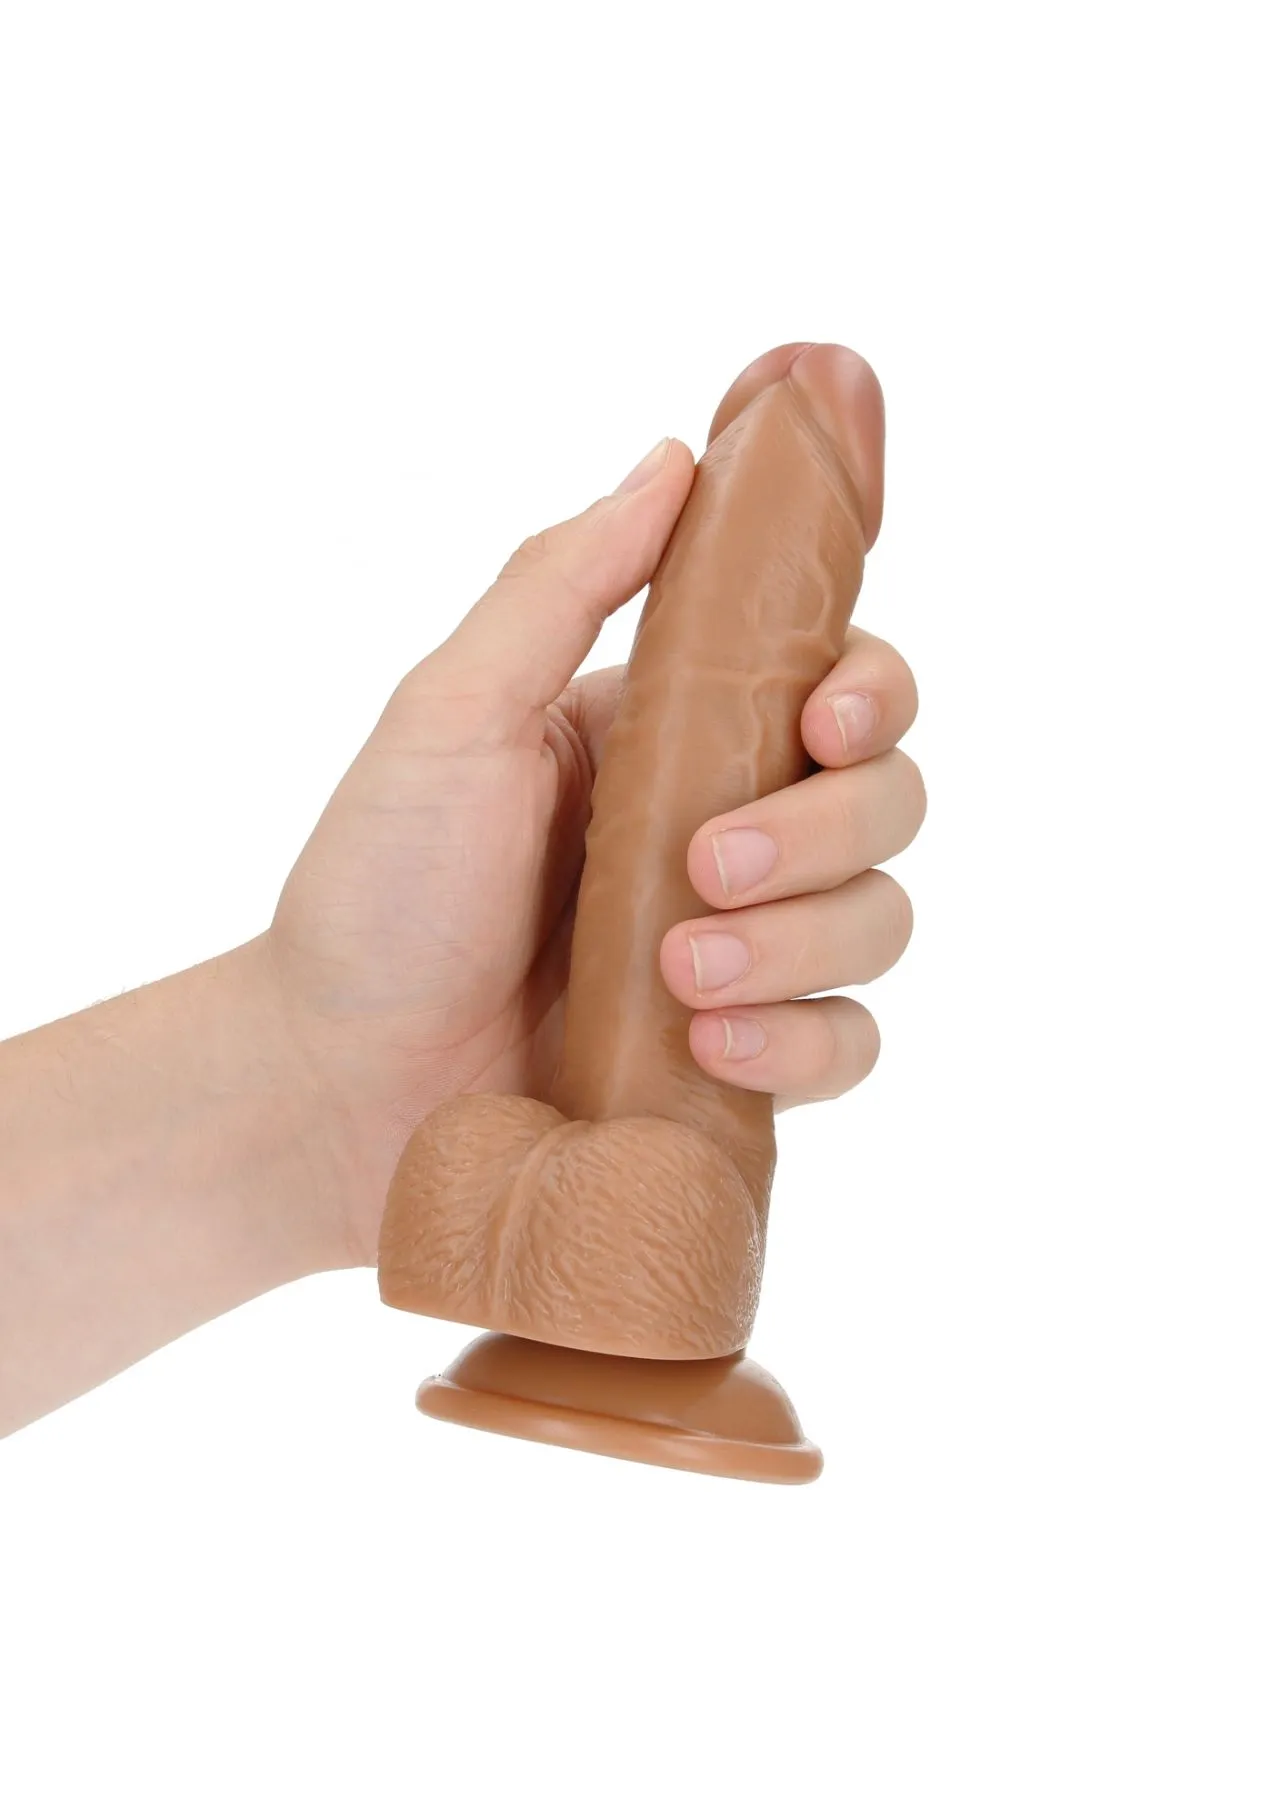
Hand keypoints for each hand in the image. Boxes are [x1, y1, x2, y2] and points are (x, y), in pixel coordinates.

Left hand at [264, 436, 922, 1265]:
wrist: (337, 1076)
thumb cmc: (382, 886)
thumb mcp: (452, 713)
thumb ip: (562, 585)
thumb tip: (674, 457)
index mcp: (675, 732)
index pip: (837, 680)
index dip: (872, 688)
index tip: (830, 717)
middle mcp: (728, 828)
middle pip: (884, 800)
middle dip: (823, 829)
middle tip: (704, 865)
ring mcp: (746, 948)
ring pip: (878, 920)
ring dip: (803, 941)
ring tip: (679, 974)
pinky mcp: (743, 1059)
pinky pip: (847, 1044)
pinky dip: (803, 1041)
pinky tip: (713, 1045)